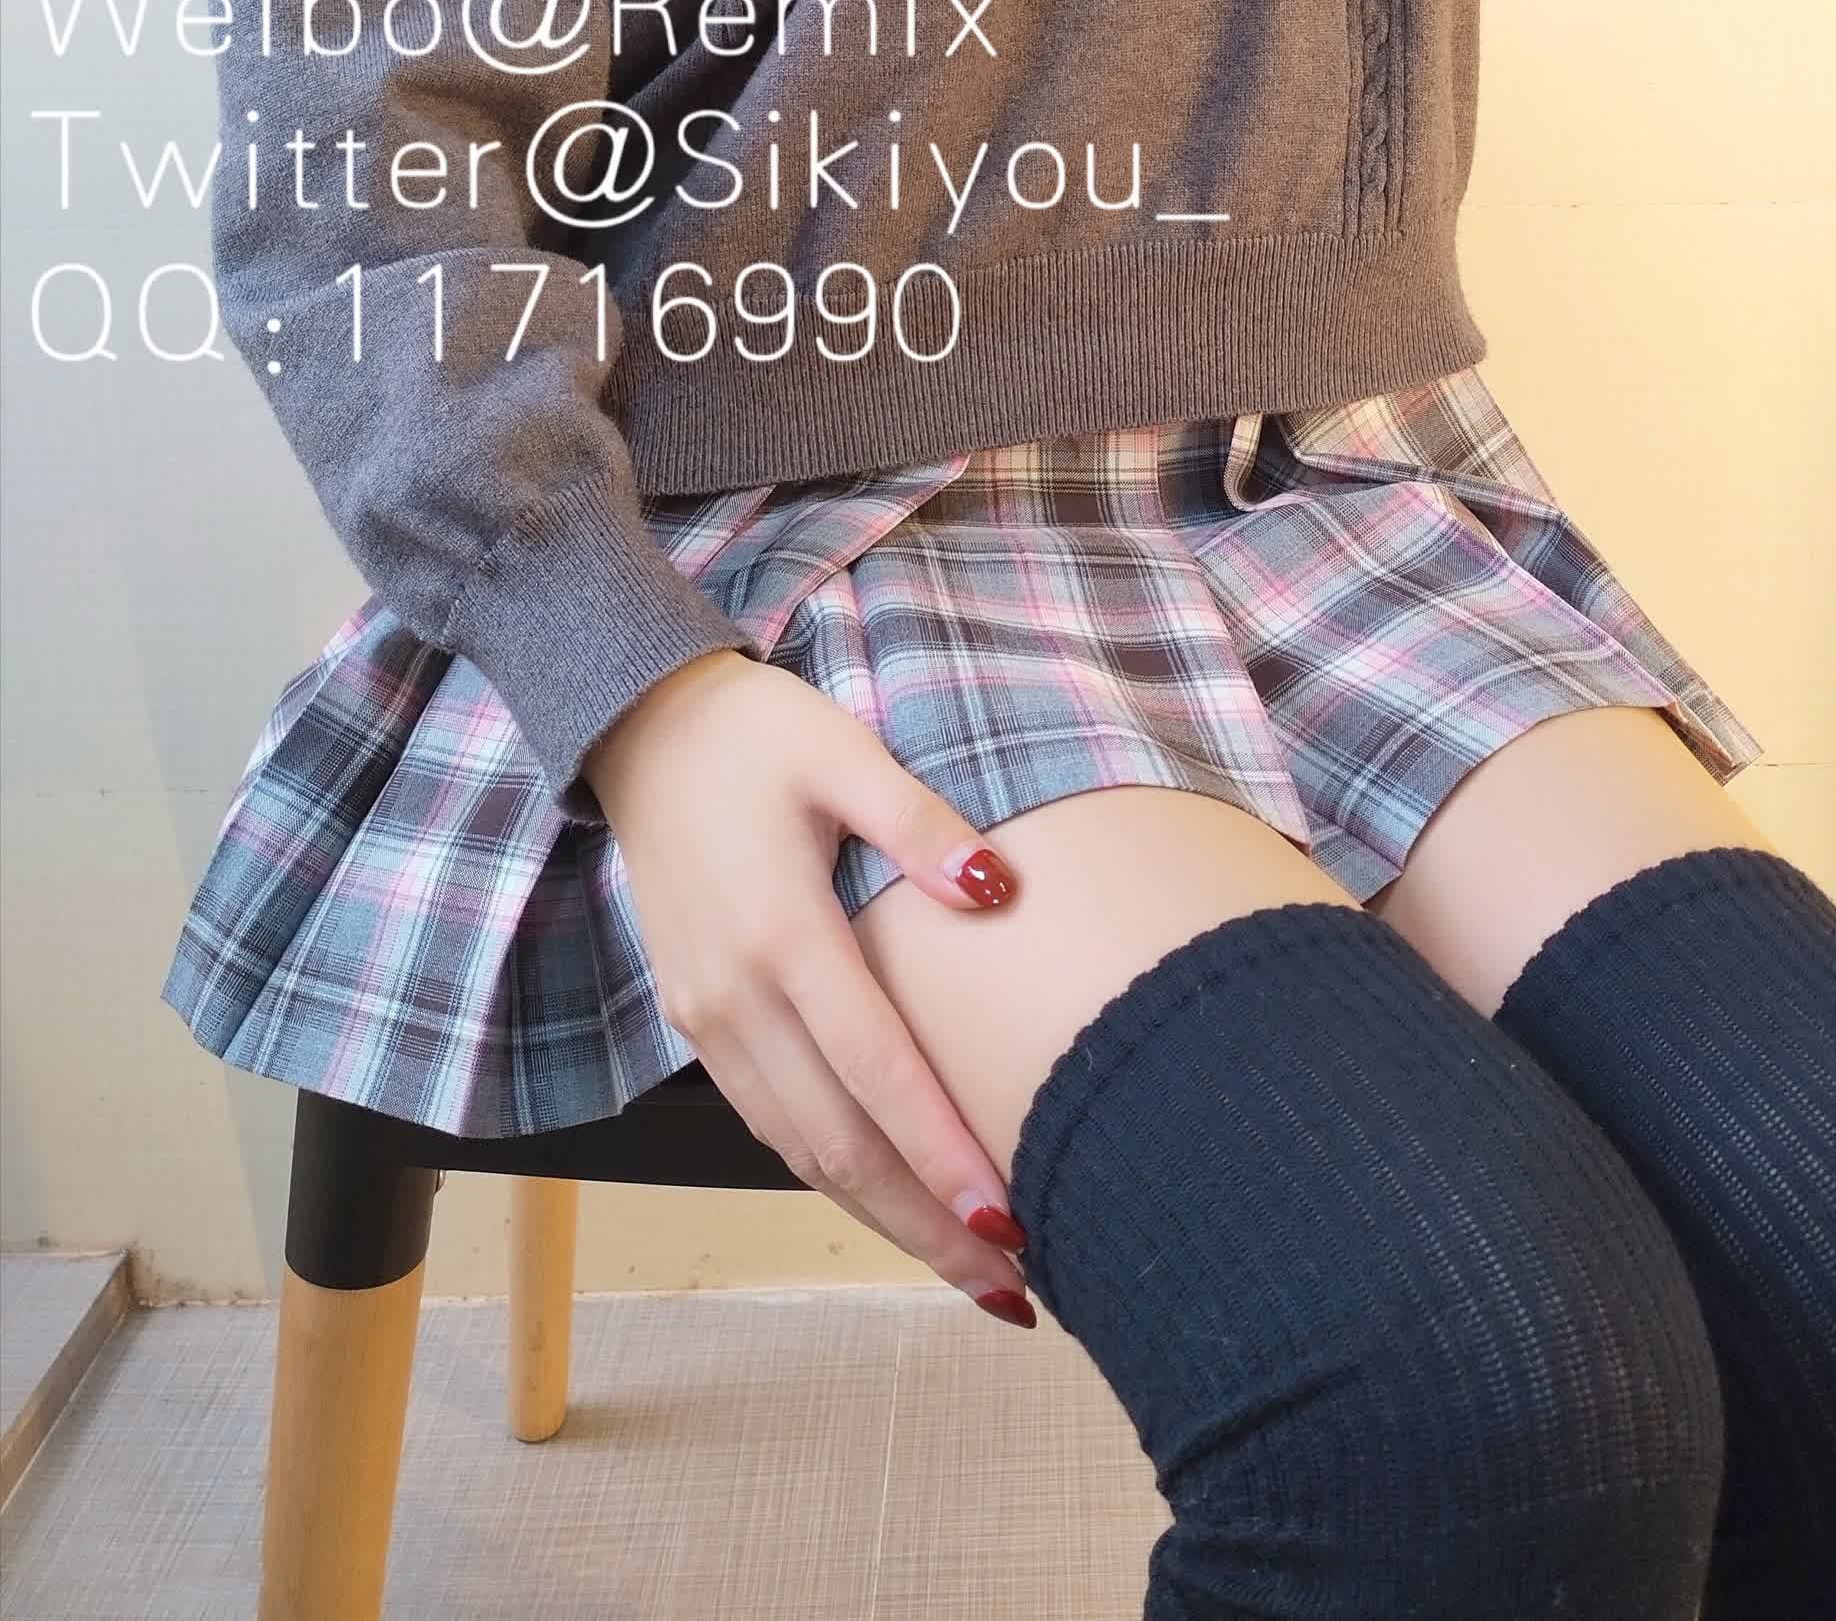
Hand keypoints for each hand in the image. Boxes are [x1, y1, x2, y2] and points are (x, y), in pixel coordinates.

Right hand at [586, 647, 1036, 1326]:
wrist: (638, 725)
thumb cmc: (756, 732)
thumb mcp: (845, 750)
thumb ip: (920, 823)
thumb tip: (998, 888)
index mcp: (782, 935)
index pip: (876, 1075)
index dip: (942, 1158)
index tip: (1008, 1224)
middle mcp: (738, 998)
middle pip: (839, 1146)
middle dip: (926, 1228)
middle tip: (1015, 1292)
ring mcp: (709, 1017)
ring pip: (801, 1150)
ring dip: (884, 1217)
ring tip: (969, 1270)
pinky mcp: (697, 1019)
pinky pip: (771, 1120)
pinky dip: (834, 1173)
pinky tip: (890, 1197)